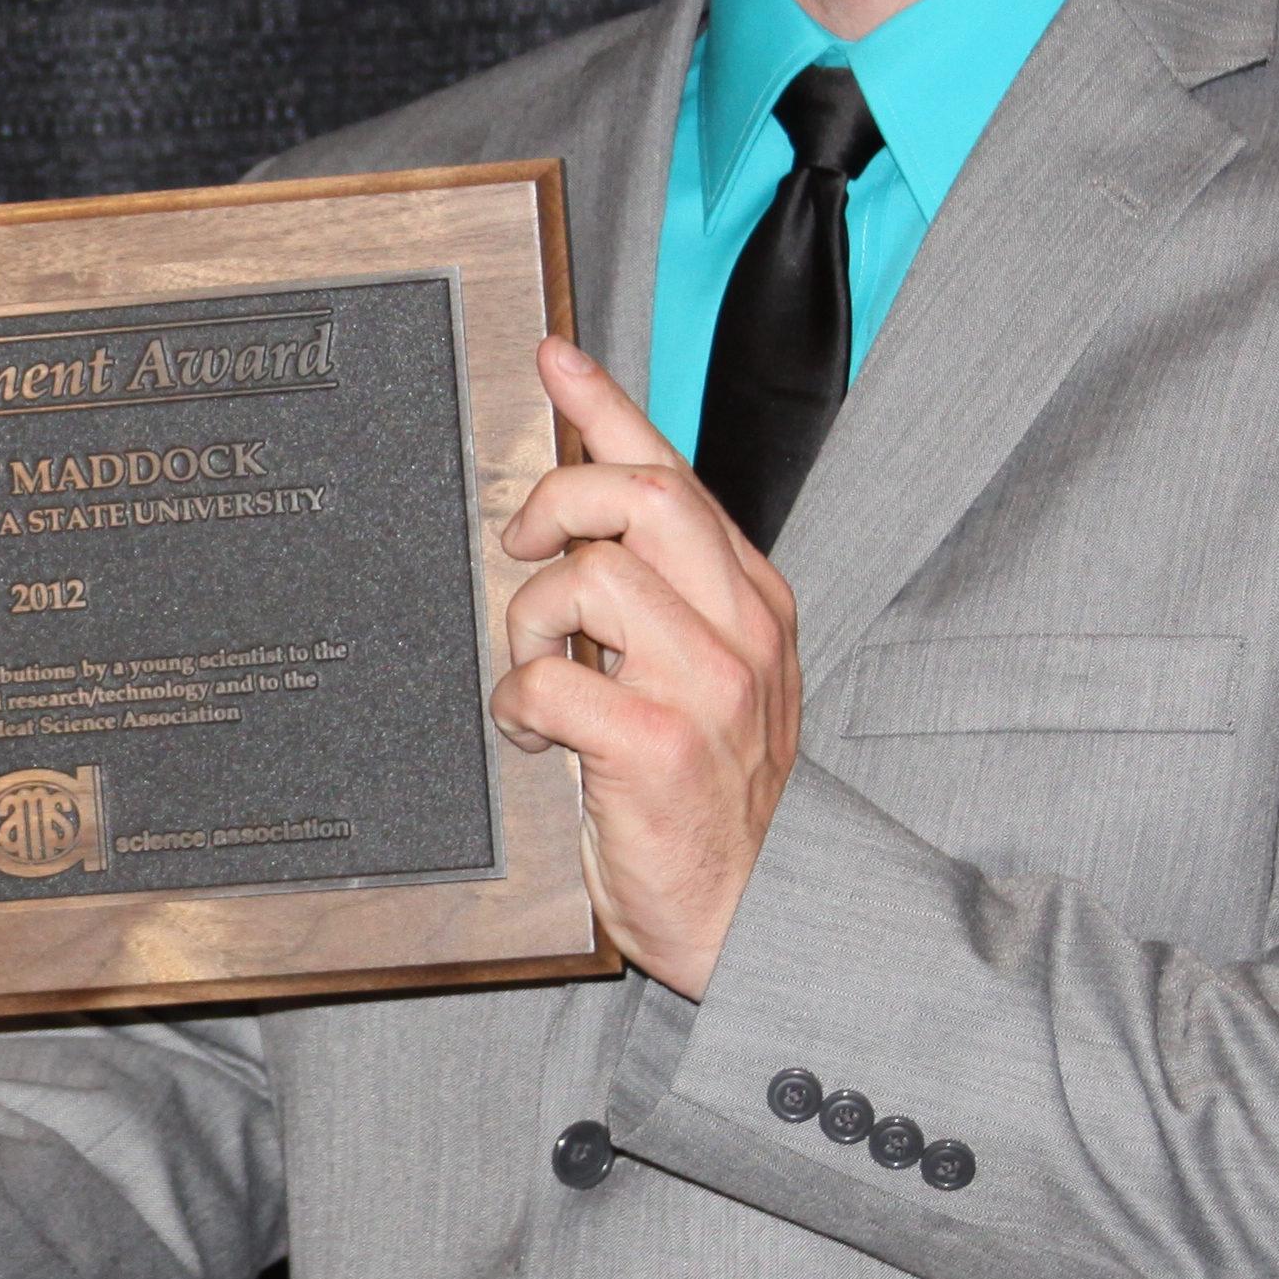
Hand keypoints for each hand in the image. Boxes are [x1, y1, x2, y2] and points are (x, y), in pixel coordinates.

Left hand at [491, 338, 801, 992]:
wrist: (760, 917)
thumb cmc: (717, 805)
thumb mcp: (713, 683)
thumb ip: (666, 604)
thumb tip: (582, 531)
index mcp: (752, 604)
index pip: (673, 475)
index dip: (608, 409)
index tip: (556, 360)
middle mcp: (740, 632)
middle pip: (640, 497)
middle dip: (557, 501)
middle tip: (521, 548)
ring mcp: (706, 688)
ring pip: (588, 577)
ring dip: (529, 620)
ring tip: (535, 671)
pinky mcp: (659, 747)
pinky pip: (551, 679)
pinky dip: (519, 700)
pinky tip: (531, 733)